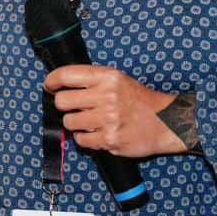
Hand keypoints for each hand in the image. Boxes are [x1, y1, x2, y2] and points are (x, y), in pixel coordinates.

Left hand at [44, 64, 186, 158]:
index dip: (51, 81)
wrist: (167, 122)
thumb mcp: (118, 79)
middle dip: (64, 105)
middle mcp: (107, 96)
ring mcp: (108, 119)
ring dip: (75, 124)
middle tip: (74, 107)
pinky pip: (80, 140)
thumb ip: (92, 79)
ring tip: (90, 122)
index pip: (66, 75)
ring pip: (69, 122)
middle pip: (62, 101)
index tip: (49, 86)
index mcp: (108, 77)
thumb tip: (60, 83)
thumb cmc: (139, 100)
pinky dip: (85, 139)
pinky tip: (97, 133)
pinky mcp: (110, 139)